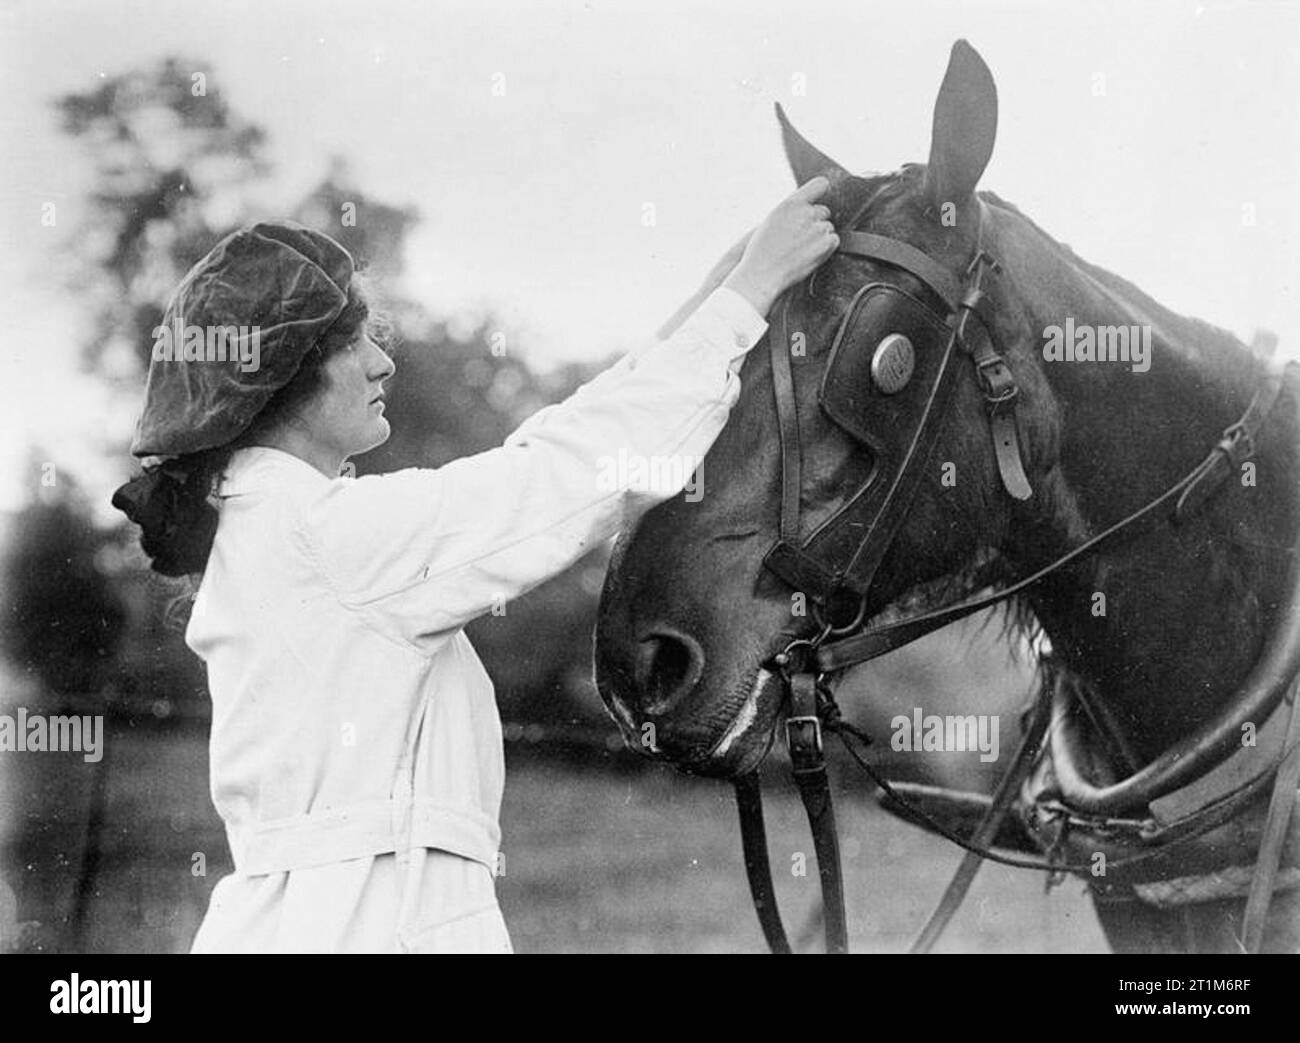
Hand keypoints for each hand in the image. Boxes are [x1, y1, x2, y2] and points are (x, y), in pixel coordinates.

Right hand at [722, 178, 837, 315]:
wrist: (762, 274)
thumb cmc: (762, 251)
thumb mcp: (772, 220)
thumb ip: (792, 210)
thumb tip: (807, 206)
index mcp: (791, 203)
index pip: (820, 184)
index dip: (821, 191)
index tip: (817, 200)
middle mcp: (806, 213)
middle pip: (824, 211)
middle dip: (816, 222)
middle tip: (800, 238)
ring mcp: (817, 228)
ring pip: (828, 227)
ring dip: (820, 237)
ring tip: (801, 249)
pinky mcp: (826, 244)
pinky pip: (834, 241)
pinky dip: (826, 248)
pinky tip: (809, 255)